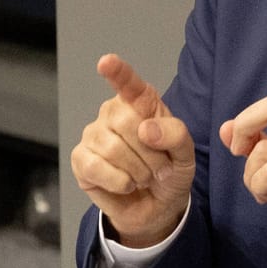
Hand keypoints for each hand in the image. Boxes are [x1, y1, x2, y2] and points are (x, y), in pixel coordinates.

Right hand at [69, 54, 194, 247]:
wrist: (157, 205)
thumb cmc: (170, 170)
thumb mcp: (185, 153)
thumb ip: (175, 134)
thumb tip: (146, 129)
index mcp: (140, 102)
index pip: (128, 83)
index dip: (118, 72)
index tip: (106, 62)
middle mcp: (112, 112)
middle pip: (127, 123)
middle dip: (151, 153)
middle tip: (159, 168)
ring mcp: (93, 135)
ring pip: (113, 148)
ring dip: (137, 171)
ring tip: (144, 177)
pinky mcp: (80, 159)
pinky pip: (97, 168)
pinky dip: (118, 182)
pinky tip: (126, 185)